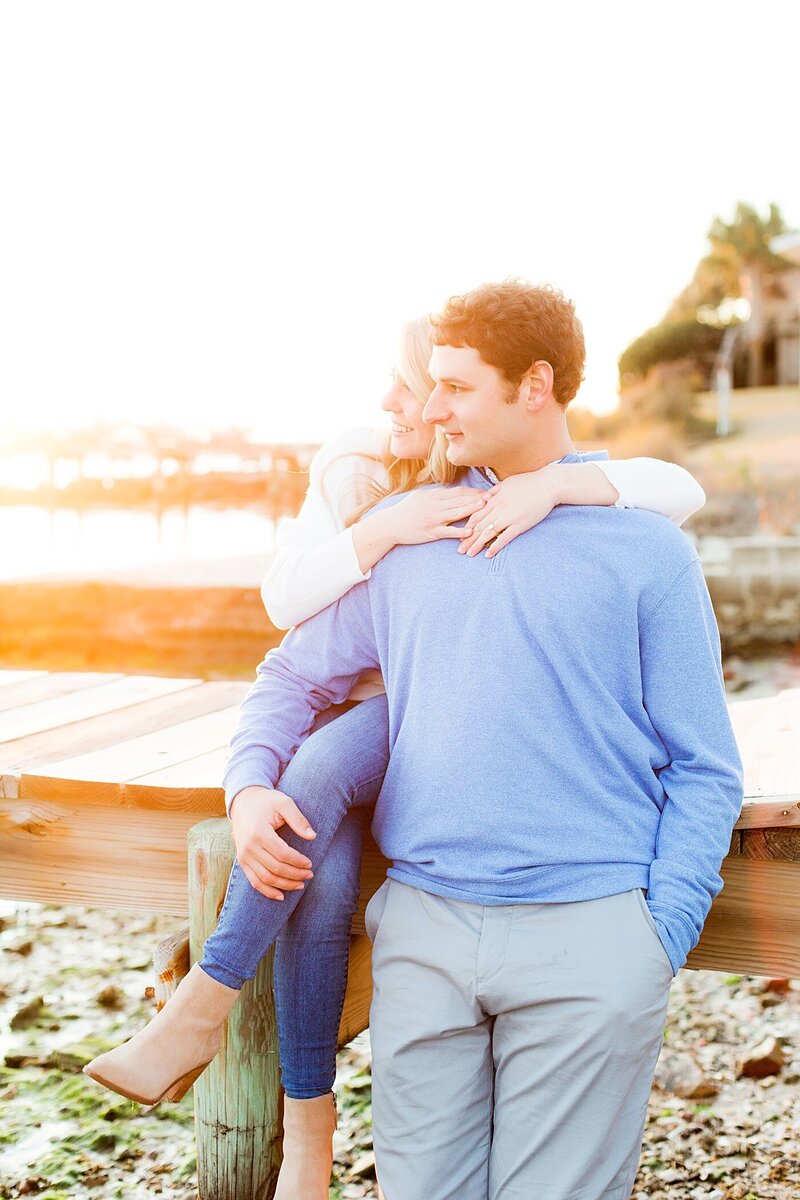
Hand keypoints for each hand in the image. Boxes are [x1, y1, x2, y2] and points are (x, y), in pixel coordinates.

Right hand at [230, 785, 315, 899]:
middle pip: (275, 868)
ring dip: (285, 885)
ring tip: (300, 884)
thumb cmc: (267, 801)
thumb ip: (298, 819)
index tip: (310, 863)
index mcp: (259, 832)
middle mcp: (249, 847)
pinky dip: (267, 891)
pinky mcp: (242, 861)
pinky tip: (281, 896)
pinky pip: (254, 882)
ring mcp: (244, 856)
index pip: (282, 854)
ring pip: (266, 879)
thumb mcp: (284, 803)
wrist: (243, 801)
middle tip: (310, 875)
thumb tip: (313, 836)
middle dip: (295, 875)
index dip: (298, 861)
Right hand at [386, 486, 487, 545]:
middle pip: (459, 500)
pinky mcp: (430, 532)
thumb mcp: (419, 498)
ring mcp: (433, 519)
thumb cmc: (405, 511)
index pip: (457, 492)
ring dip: (471, 510)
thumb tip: (450, 492)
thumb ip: (435, 495)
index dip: (472, 491)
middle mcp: (434, 505)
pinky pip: (447, 531)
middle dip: (476, 498)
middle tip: (492, 497)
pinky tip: (470, 531)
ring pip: (455, 513)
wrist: (390, 525)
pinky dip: (459, 531)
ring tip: (484, 508)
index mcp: (433, 496)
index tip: (485, 492)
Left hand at [459, 468, 559, 558]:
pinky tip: (488, 554)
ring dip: (477, 545)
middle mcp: (499, 508)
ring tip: (469, 554)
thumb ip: (494, 491)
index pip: (476, 514)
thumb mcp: (507, 483)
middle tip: (459, 549)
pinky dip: (495, 546)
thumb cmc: (529, 482)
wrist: (548, 484)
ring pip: (488, 533)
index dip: (467, 526)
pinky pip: (504, 538)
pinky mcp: (520, 524)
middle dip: (468, 539)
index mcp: (495, 499)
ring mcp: (509, 517)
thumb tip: (483, 498)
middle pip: (479, 526)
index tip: (461, 534)